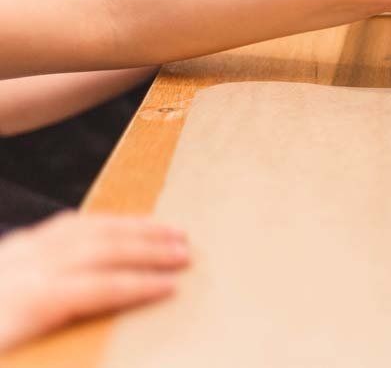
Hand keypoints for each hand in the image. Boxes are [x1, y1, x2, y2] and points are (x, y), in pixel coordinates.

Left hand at [0, 212, 188, 350]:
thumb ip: (70, 342)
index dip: (140, 285)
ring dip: (131, 227)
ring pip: (81, 228)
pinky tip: (114, 227)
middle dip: (148, 248)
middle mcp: (18, 269)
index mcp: (26, 301)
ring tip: (168, 230)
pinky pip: (60, 226)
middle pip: (97, 248)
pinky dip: (97, 223)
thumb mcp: (18, 360)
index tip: (173, 286)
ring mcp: (10, 256)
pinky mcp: (6, 254)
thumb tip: (112, 328)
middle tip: (185, 253)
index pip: (98, 287)